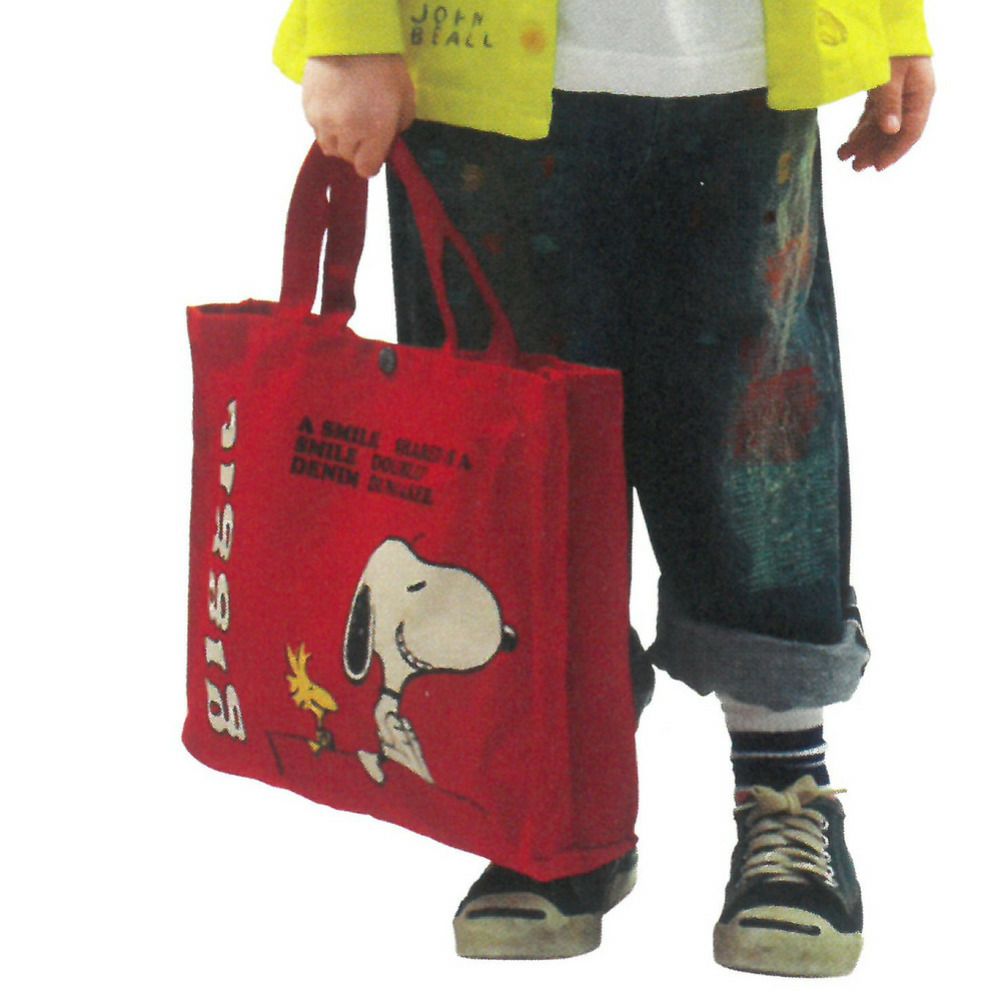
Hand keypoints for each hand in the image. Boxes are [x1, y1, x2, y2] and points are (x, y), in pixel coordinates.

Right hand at [302, 54, 415, 177]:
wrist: (352, 37)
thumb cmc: (385, 69)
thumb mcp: (405, 104)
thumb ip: (396, 133)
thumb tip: (385, 147)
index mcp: (374, 131)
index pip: (366, 169)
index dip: (372, 162)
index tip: (375, 150)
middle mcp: (347, 131)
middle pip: (347, 158)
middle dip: (357, 148)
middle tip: (364, 127)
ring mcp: (324, 121)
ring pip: (329, 147)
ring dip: (339, 140)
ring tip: (348, 119)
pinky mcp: (308, 108)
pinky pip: (317, 129)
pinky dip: (326, 125)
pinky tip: (335, 107)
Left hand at [838, 56, 934, 171]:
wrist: (889, 25)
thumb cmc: (892, 47)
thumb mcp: (890, 75)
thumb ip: (889, 102)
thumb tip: (890, 130)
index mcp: (921, 95)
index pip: (910, 132)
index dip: (894, 152)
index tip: (877, 167)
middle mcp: (911, 99)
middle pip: (893, 134)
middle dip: (873, 151)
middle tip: (854, 167)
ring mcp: (898, 96)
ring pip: (881, 127)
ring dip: (864, 143)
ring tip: (844, 157)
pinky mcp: (884, 93)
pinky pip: (873, 118)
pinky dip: (861, 130)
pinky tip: (848, 142)